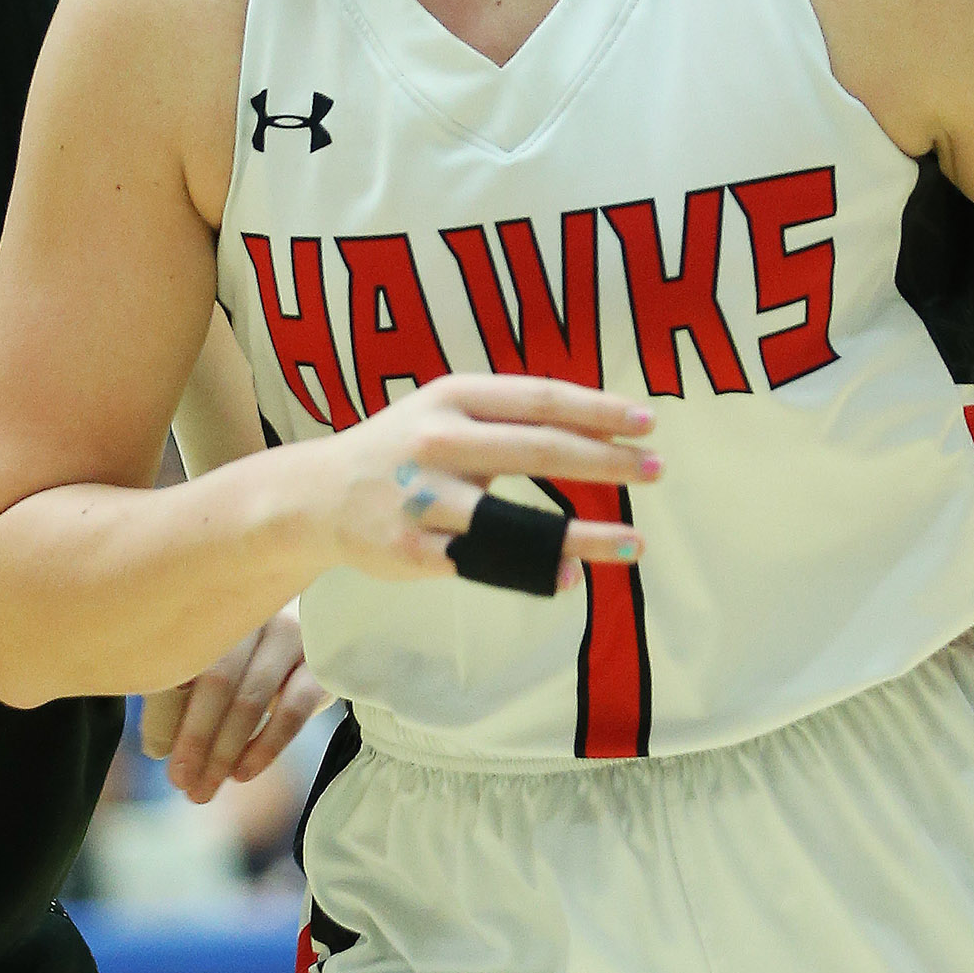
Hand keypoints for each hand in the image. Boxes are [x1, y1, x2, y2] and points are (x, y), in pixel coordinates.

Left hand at [140, 605, 324, 802]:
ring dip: (225, 751)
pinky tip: (244, 771)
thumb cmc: (254, 649)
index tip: (162, 760)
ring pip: (250, 698)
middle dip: (195, 739)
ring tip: (206, 789)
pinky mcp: (323, 661)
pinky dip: (266, 746)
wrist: (326, 624)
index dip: (166, 713)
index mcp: (217, 607)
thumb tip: (158, 747)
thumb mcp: (220, 656)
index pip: (184, 661)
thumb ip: (185, 689)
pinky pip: (292, 709)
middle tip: (183, 784)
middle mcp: (254, 612)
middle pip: (217, 680)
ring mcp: (292, 633)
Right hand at [314, 374, 657, 589]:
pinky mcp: (415, 549)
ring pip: (519, 519)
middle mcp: (438, 441)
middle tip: (656, 468)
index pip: (539, 399)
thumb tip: (598, 427)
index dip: (597, 410)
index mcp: (452, 397)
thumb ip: (509, 415)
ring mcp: (425, 498)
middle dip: (607, 460)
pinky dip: (536, 571)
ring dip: (586, 534)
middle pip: (538, 449)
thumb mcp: (446, 410)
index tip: (647, 421)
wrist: (317, 496)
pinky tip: (573, 575)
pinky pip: (488, 564)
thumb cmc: (402, 447)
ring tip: (636, 543)